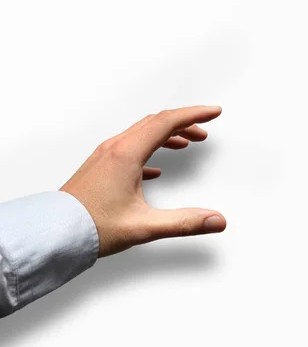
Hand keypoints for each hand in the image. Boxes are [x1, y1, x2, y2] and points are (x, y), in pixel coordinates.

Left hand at [61, 106, 225, 256]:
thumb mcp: (144, 226)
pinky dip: (150, 149)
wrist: (51, 234)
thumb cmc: (89, 227)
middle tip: (204, 130)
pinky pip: (129, 148)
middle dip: (184, 123)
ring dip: (167, 134)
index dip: (194, 115)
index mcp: (126, 154)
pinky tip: (155, 169)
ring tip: (185, 143)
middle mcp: (115, 149)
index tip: (213, 112)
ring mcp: (105, 156)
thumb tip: (216, 220)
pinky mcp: (100, 168)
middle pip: (155, 123)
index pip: (167, 122)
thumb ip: (184, 222)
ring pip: (141, 133)